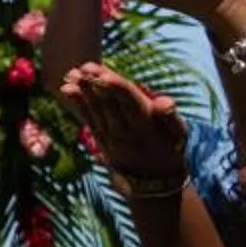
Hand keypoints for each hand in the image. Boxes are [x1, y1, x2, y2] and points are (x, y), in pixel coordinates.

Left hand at [58, 63, 187, 184]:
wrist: (153, 179)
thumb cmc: (169, 147)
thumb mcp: (178, 134)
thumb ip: (170, 117)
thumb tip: (166, 101)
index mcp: (146, 127)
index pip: (130, 102)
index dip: (116, 88)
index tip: (103, 74)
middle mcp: (125, 132)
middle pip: (109, 104)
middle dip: (96, 85)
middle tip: (84, 67)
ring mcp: (109, 136)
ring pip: (95, 110)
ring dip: (83, 91)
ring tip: (72, 73)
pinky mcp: (99, 138)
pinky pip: (87, 118)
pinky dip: (77, 102)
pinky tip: (67, 88)